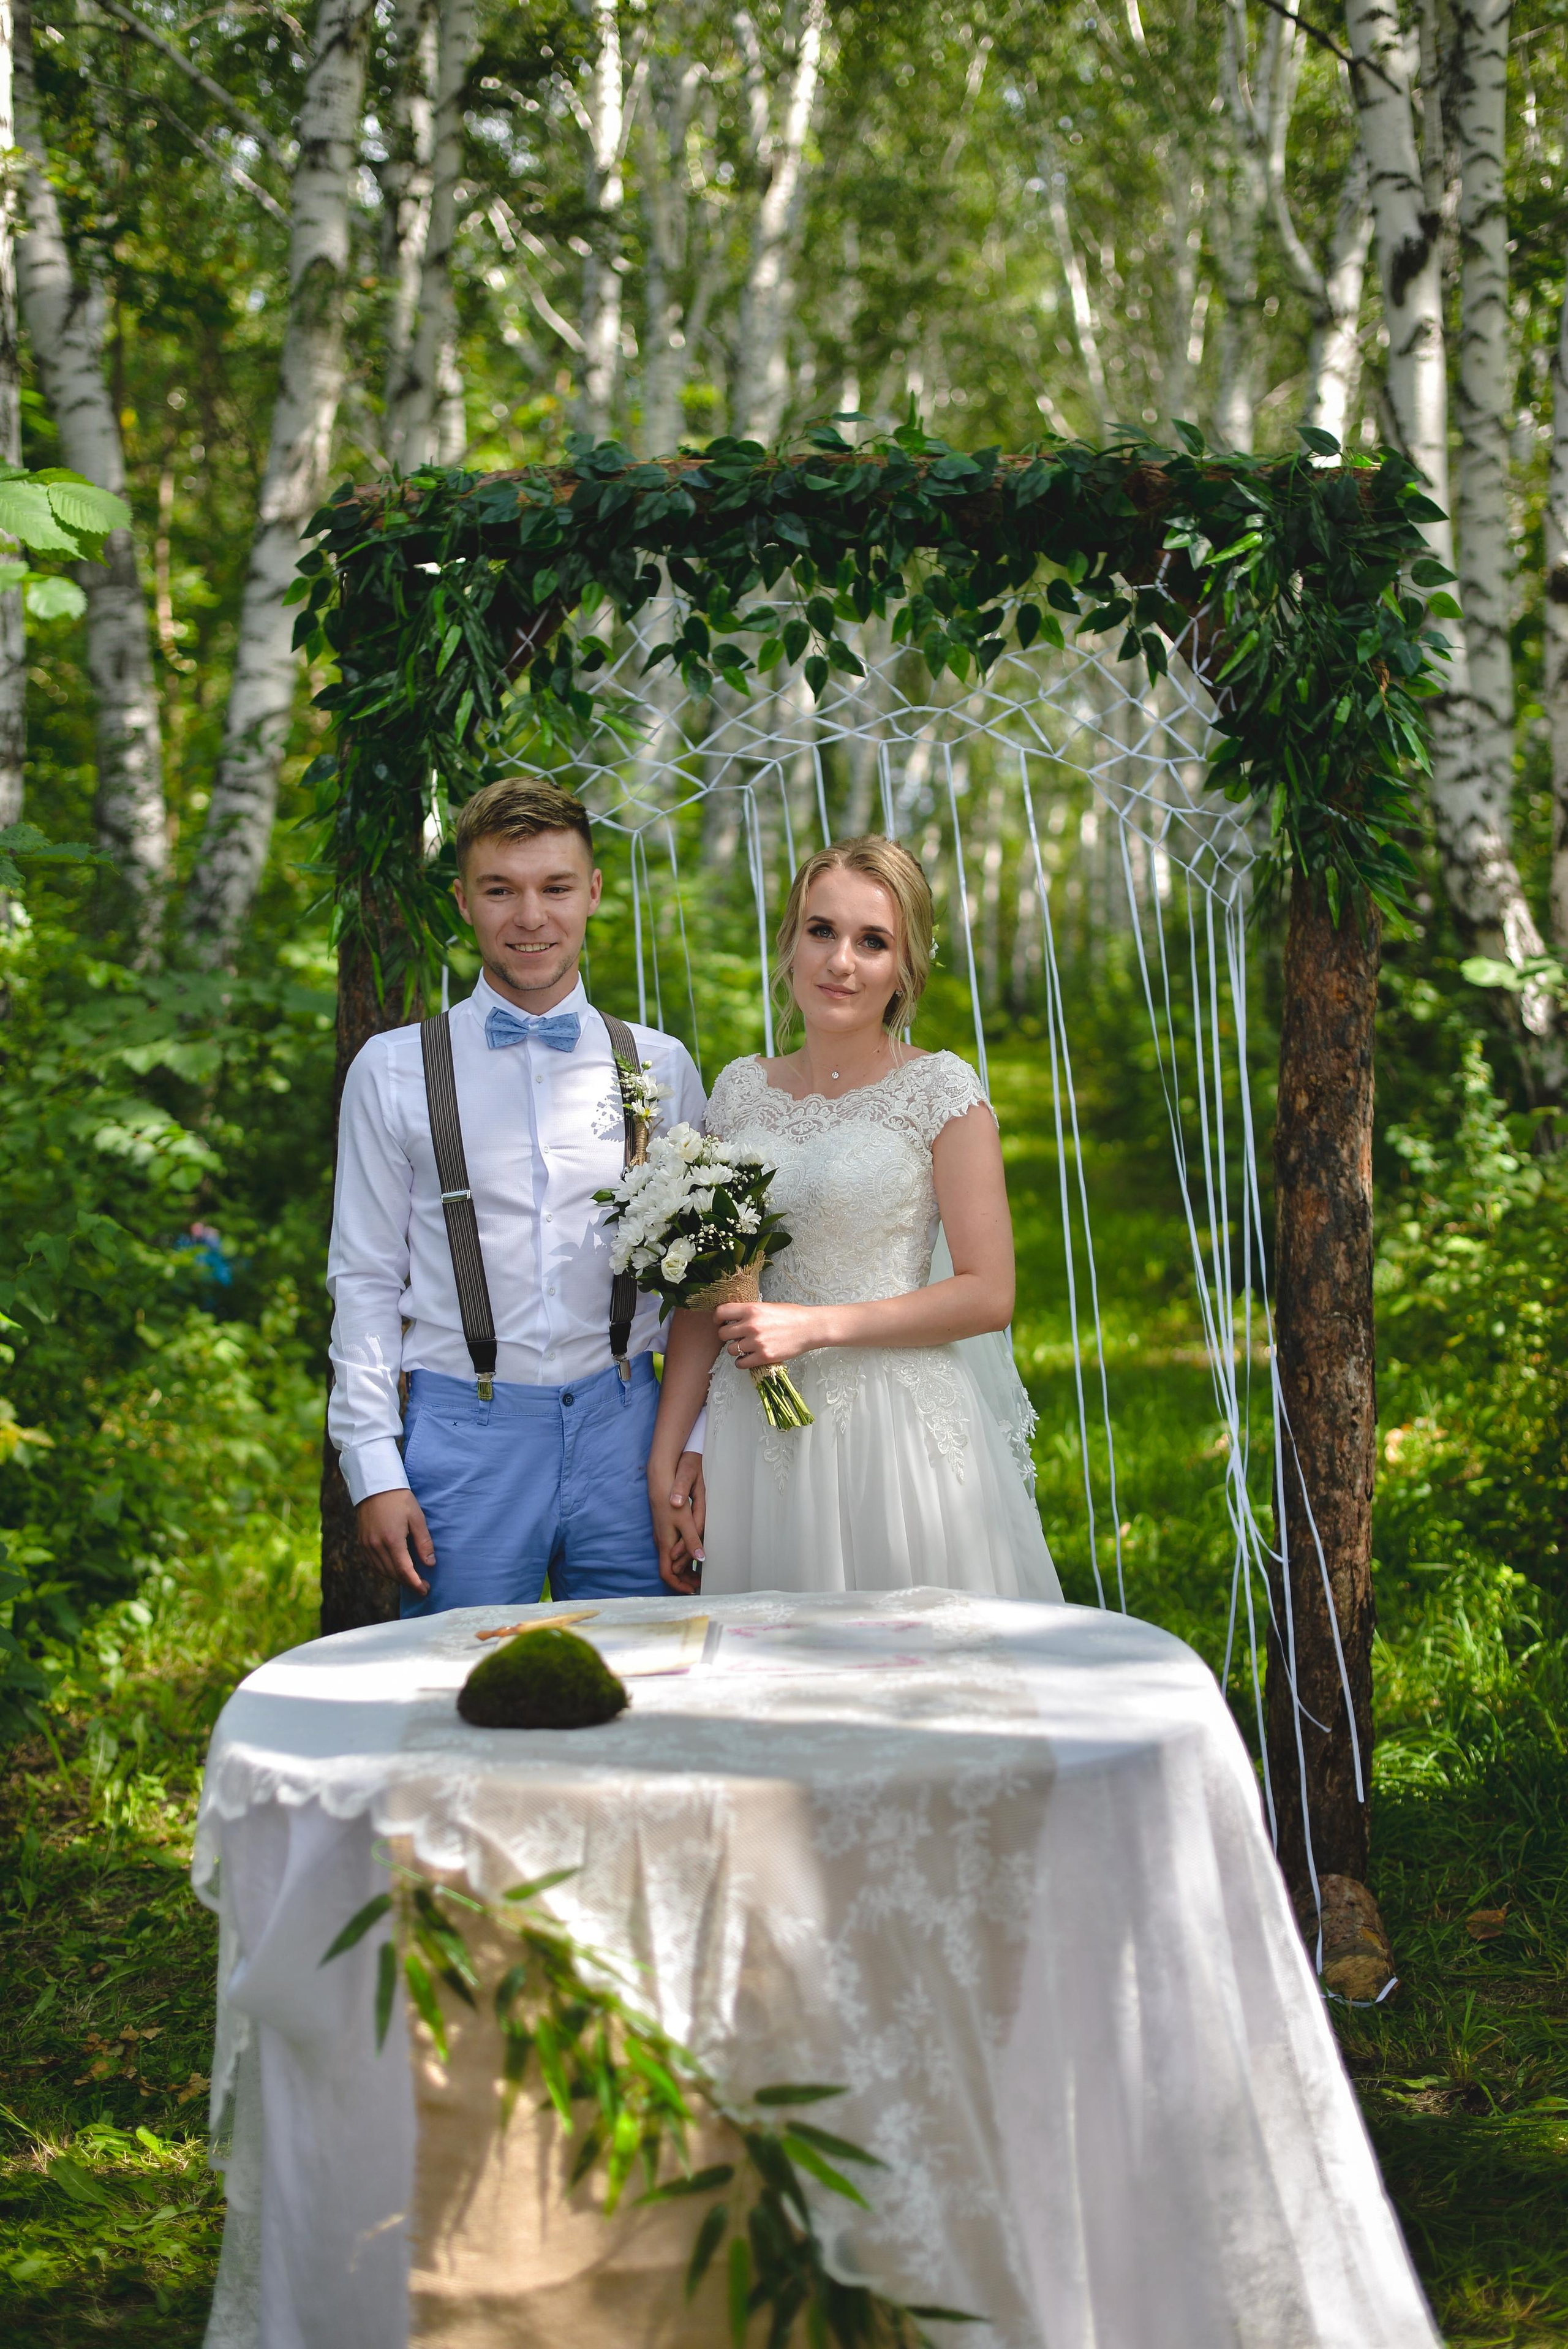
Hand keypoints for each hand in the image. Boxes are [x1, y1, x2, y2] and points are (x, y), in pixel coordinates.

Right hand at [356, 1488, 433, 1596]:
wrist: (375, 1486)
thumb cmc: (399, 1499)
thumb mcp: (417, 1518)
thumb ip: (424, 1542)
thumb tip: (430, 1564)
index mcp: (392, 1540)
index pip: (404, 1571)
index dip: (415, 1583)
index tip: (425, 1590)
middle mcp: (376, 1546)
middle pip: (393, 1574)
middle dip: (408, 1583)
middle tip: (422, 1587)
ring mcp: (366, 1545)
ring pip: (382, 1571)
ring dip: (397, 1578)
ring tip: (410, 1579)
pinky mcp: (361, 1542)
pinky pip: (373, 1564)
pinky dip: (384, 1570)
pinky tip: (394, 1570)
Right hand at [650, 1448, 704, 1594]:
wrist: (660, 1482)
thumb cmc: (672, 1501)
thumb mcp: (686, 1522)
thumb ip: (693, 1541)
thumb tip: (701, 1560)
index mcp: (666, 1544)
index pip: (667, 1574)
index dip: (678, 1586)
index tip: (692, 1591)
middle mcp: (662, 1543)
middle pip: (671, 1570)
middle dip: (684, 1580)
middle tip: (701, 1584)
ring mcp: (663, 1536)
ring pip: (672, 1560)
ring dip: (684, 1569)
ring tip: (700, 1573)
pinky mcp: (665, 1530)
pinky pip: (673, 1550)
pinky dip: (683, 1557)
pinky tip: (694, 1554)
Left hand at [713, 1298, 831, 1371]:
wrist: (809, 1328)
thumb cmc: (791, 1315)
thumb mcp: (767, 1306)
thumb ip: (749, 1312)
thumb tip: (733, 1318)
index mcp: (751, 1309)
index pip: (721, 1312)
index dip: (718, 1319)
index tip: (721, 1322)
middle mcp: (751, 1325)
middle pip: (722, 1334)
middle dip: (727, 1336)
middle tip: (736, 1336)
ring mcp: (757, 1342)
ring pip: (731, 1350)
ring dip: (736, 1349)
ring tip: (746, 1347)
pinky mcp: (763, 1356)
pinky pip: (740, 1363)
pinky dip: (742, 1362)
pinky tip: (748, 1358)